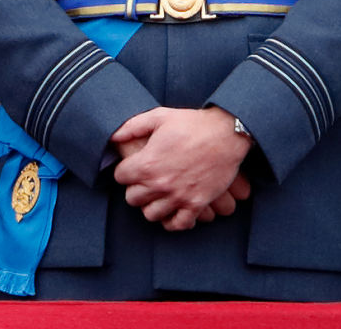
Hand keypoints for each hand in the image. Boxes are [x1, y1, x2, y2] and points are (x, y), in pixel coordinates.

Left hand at [111, 106, 252, 230]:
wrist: (227, 132)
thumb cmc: (193, 123)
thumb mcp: (161, 116)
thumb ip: (133, 126)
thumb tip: (113, 136)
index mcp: (147, 164)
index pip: (120, 177)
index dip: (127, 170)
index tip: (136, 165)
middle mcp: (159, 184)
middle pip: (132, 199)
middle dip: (137, 188)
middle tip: (147, 180)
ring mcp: (178, 196)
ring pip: (151, 215)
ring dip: (152, 205)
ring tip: (160, 194)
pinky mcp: (196, 204)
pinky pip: (177, 224)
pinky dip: (173, 220)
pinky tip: (174, 209)